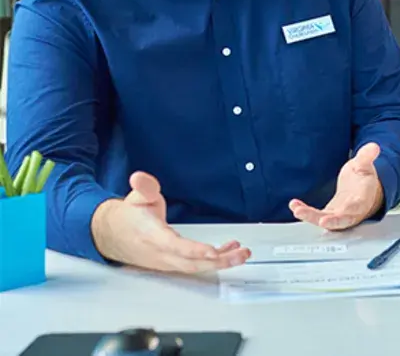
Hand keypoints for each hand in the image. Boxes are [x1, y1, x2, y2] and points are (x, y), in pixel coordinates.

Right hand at [91, 172, 249, 272]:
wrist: (113, 235)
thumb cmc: (129, 217)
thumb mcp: (136, 197)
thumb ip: (144, 187)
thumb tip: (140, 178)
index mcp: (152, 236)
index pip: (175, 246)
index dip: (195, 251)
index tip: (213, 252)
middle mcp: (161, 253)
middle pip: (191, 263)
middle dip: (218, 261)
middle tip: (241, 254)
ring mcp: (167, 261)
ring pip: (196, 266)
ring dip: (221, 263)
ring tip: (242, 254)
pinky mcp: (172, 264)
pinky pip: (195, 265)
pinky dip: (214, 260)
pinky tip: (229, 251)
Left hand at [289, 142, 383, 229]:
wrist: (362, 191)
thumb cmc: (364, 180)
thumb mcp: (365, 165)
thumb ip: (367, 157)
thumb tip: (373, 146)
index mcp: (362, 199)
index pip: (357, 207)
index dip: (348, 212)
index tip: (334, 217)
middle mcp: (351, 211)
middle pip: (341, 220)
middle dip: (330, 221)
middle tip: (320, 220)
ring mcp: (339, 215)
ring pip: (326, 220)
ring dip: (311, 217)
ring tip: (298, 210)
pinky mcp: (329, 215)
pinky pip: (316, 216)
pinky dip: (305, 213)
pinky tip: (295, 206)